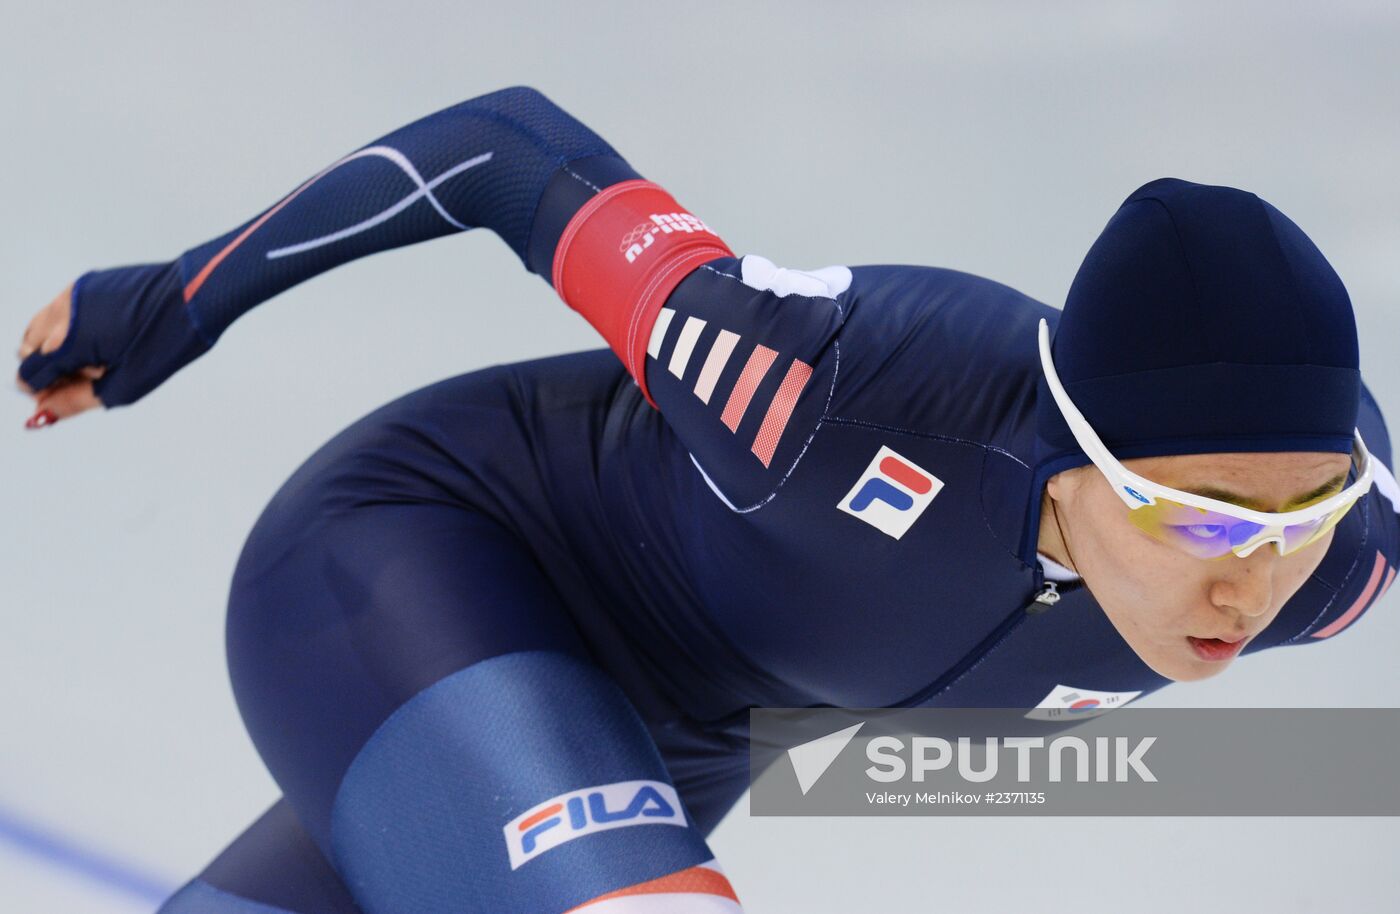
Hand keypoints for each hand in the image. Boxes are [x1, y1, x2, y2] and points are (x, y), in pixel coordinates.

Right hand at [15, 262, 211, 426]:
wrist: (195, 295)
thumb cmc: (168, 341)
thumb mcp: (125, 385)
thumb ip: (76, 399)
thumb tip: (42, 413)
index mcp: (70, 339)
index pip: (31, 372)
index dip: (45, 390)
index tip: (63, 397)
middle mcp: (64, 312)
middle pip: (30, 350)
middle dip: (51, 368)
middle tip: (90, 378)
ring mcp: (74, 293)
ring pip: (42, 327)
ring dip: (58, 347)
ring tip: (100, 358)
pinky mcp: (88, 283)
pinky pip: (62, 310)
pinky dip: (71, 327)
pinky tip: (106, 337)